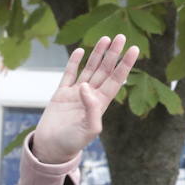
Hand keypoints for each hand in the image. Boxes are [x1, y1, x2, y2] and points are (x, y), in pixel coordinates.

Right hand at [30, 35, 138, 164]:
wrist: (51, 148)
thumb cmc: (72, 143)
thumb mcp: (89, 130)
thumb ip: (92, 109)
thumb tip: (86, 86)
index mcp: (101, 103)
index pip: (116, 79)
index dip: (125, 64)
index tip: (133, 49)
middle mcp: (90, 95)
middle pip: (105, 70)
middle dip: (113, 54)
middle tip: (120, 36)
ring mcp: (75, 93)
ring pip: (89, 69)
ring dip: (97, 54)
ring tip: (105, 38)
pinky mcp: (61, 94)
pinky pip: (68, 74)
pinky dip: (74, 62)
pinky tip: (80, 50)